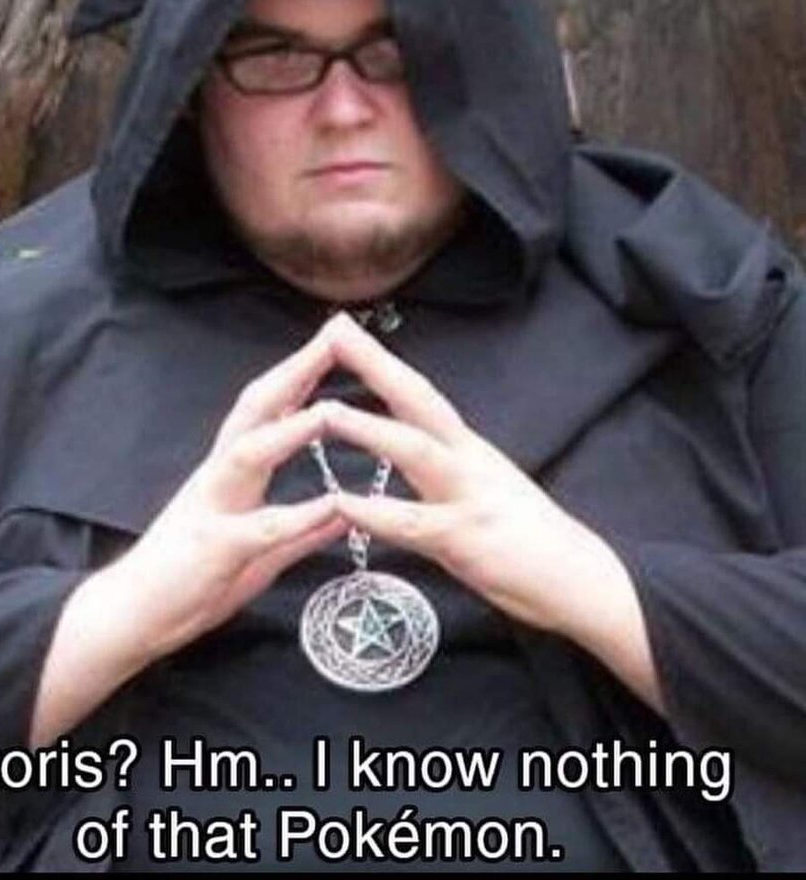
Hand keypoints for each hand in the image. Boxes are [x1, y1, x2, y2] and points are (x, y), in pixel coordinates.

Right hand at [31, 320, 347, 744]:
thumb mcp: (258, 553)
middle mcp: (217, 477)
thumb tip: (346, 511)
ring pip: (248, 455)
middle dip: (295, 373)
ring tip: (329, 409)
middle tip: (335, 337)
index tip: (335, 340)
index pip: (266, 408)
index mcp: (229, 474)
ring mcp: (210, 509)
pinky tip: (332, 505)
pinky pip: (258, 529)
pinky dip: (297, 515)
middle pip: (256, 411)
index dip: (299, 372)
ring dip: (289, 431)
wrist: (124, 619)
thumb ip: (301, 531)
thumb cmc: (189, 582)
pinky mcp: (212, 550)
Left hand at [319, 314, 663, 710]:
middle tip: (335, 329)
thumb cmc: (527, 535)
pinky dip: (376, 512)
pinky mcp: (467, 540)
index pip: (418, 393)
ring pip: (417, 452)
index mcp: (466, 447)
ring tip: (326, 412)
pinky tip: (342, 503)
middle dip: (376, 364)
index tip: (345, 327)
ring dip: (371, 430)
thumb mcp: (480, 485)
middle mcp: (467, 459)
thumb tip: (404, 438)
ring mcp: (468, 497)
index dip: (382, 360)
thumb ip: (440, 463)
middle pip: (418, 399)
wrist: (581, 579)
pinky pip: (414, 524)